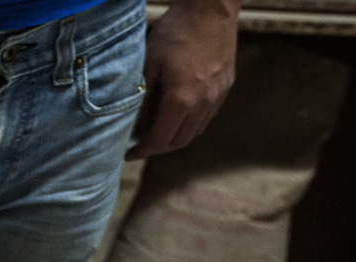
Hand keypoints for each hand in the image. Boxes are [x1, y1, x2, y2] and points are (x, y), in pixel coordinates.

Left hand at [126, 0, 238, 159]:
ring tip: (157, 131)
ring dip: (175, 137)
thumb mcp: (148, 62)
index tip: (129, 154)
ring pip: (195, 130)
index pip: (160, 140)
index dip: (143, 151)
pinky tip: (178, 114)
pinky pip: (207, 115)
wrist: (211, 8)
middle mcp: (204, 103)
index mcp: (182, 99)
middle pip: (180, 141)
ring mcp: (218, 95)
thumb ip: (140, 96)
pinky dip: (190, 123)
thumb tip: (129, 121)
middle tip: (141, 146)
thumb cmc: (177, 31)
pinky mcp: (226, 86)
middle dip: (158, 148)